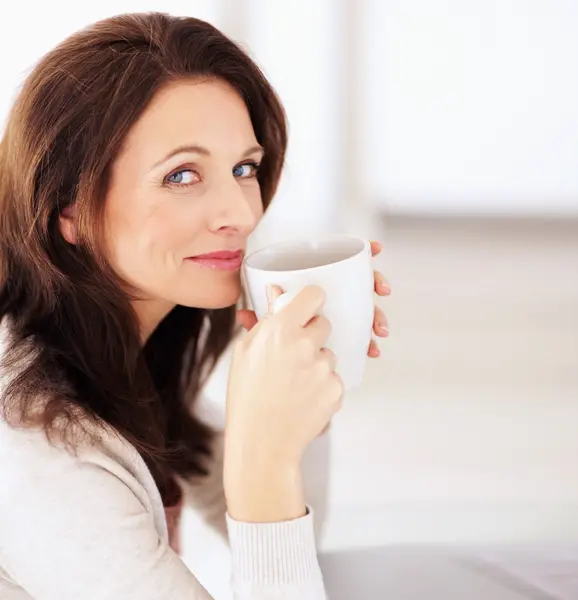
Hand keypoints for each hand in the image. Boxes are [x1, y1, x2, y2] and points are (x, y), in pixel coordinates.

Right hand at [224, 285, 342, 521]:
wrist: (262, 443)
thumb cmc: (248, 398)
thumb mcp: (245, 353)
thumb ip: (265, 319)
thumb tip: (275, 291)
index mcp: (280, 330)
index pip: (314, 296)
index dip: (310, 302)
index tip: (307, 309)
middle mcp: (305, 345)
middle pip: (324, 324)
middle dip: (312, 336)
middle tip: (293, 356)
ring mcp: (323, 368)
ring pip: (329, 354)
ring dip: (317, 364)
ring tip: (294, 385)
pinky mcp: (336, 389)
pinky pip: (334, 378)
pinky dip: (323, 387)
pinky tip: (304, 399)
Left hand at [237, 240, 390, 356]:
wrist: (278, 376)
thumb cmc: (274, 336)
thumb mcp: (268, 323)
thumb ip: (260, 318)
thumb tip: (243, 315)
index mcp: (317, 285)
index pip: (341, 262)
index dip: (361, 253)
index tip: (375, 248)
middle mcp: (334, 296)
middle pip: (360, 283)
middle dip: (375, 283)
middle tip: (382, 290)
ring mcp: (343, 315)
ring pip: (366, 310)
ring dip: (376, 317)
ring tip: (377, 331)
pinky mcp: (348, 335)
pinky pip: (362, 335)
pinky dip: (369, 342)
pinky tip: (372, 351)